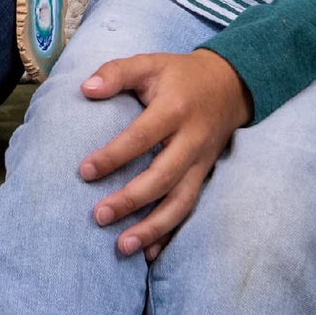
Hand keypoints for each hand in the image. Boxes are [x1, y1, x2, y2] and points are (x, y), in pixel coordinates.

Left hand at [79, 49, 251, 259]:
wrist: (230, 86)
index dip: (114, 156)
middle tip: (99, 216)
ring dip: (153, 228)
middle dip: (131, 200)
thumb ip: (116, 72)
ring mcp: (202, 163)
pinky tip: (150, 252)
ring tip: (123, 247)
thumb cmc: (179, 75)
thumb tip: (86, 89)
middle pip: (163, 177)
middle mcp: (191, 141)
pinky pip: (191, 210)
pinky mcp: (206, 176)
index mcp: (174, 110)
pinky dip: (172, 234)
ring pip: (180, 202)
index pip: (142, 137)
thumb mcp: (149, 62)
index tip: (85, 172)